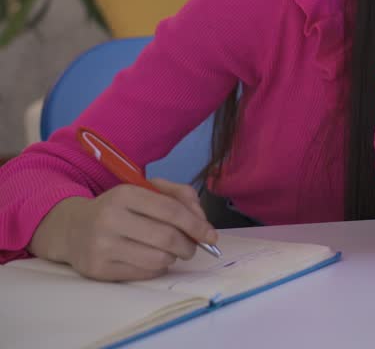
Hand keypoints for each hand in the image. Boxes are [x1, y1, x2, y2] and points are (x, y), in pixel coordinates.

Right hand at [29, 179, 218, 281]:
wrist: (72, 229)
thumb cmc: (119, 208)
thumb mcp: (146, 191)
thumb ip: (180, 196)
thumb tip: (202, 220)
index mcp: (125, 194)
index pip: (171, 211)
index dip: (197, 225)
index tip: (211, 235)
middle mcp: (110, 219)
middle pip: (167, 238)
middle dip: (189, 245)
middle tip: (192, 247)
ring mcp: (101, 246)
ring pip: (158, 259)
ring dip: (173, 257)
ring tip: (169, 251)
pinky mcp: (98, 269)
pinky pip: (144, 274)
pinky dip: (157, 268)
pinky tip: (151, 259)